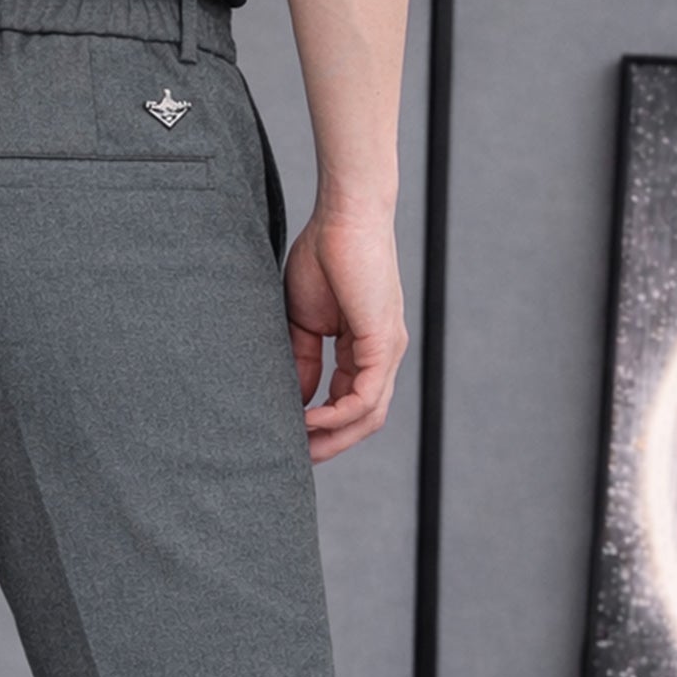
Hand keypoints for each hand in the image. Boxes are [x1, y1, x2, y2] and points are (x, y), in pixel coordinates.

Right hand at [283, 205, 408, 462]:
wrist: (343, 215)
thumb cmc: (323, 255)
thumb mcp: (303, 323)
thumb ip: (302, 363)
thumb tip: (296, 404)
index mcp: (364, 351)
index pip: (349, 405)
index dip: (321, 430)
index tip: (289, 441)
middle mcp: (382, 355)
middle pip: (363, 421)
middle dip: (329, 445)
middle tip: (294, 460)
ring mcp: (387, 351)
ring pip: (367, 416)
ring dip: (333, 438)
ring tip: (299, 446)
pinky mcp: (383, 342)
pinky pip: (364, 397)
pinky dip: (335, 415)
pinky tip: (308, 420)